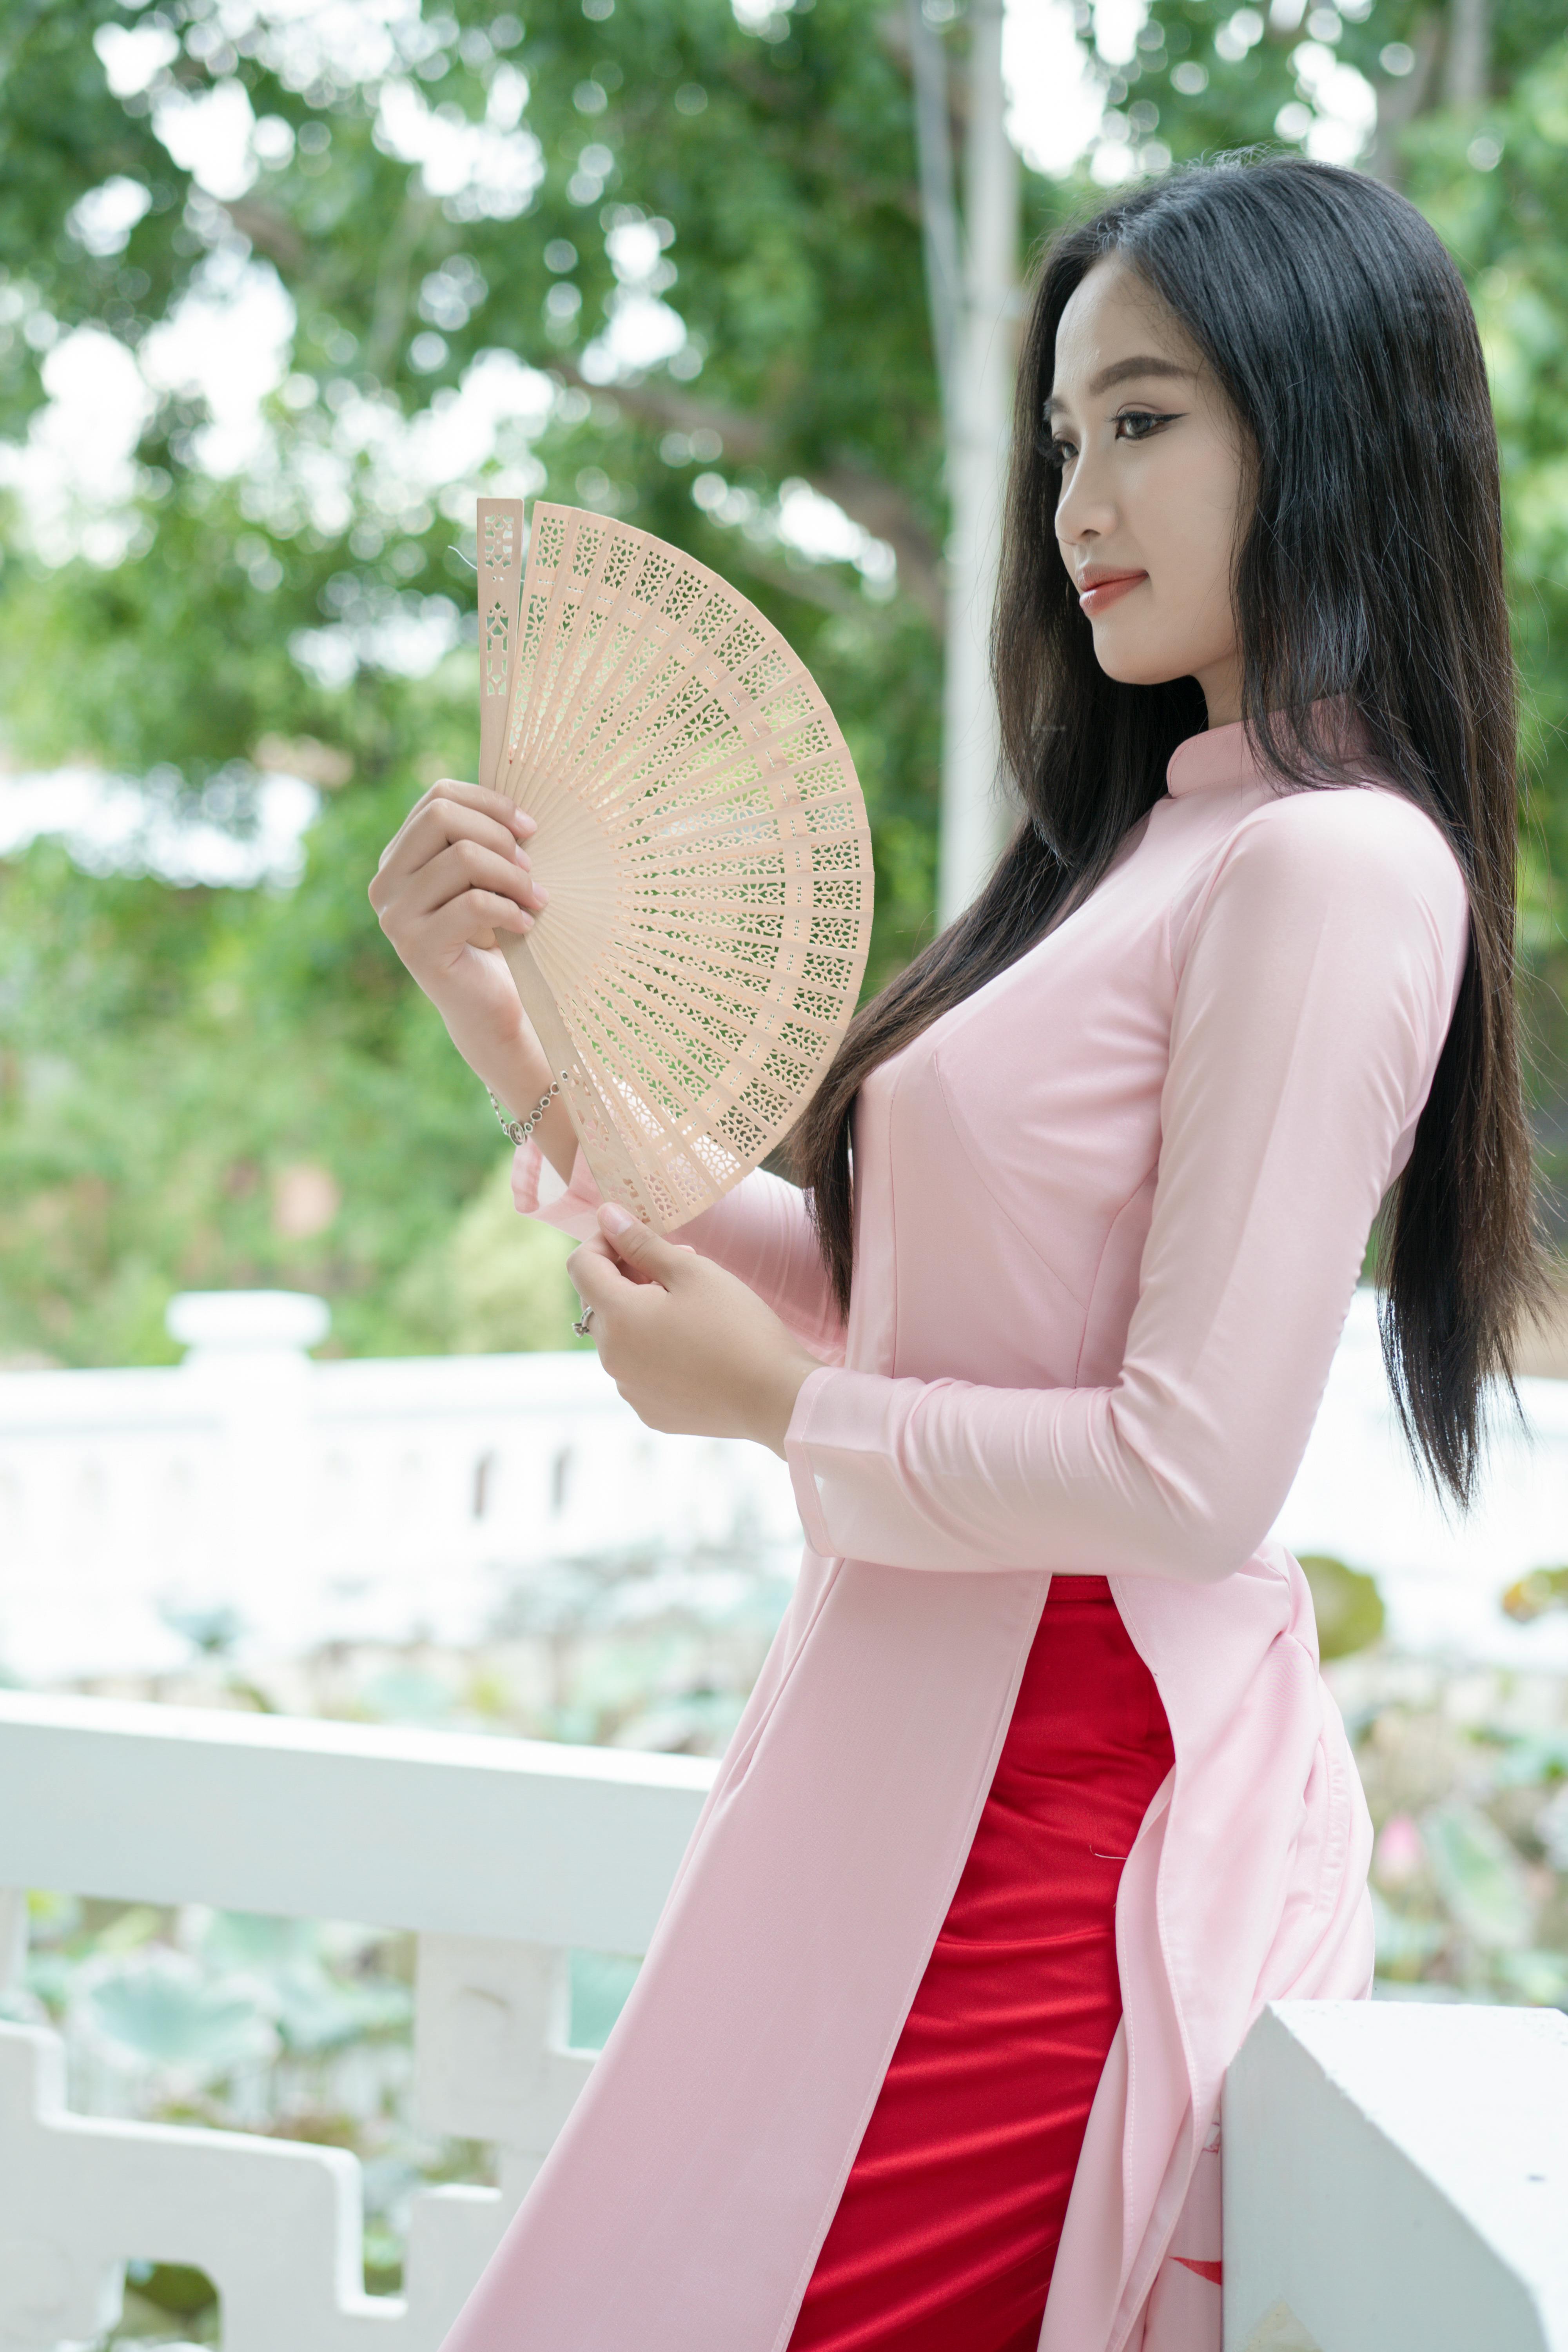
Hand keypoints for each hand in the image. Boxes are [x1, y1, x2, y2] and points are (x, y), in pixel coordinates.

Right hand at [369, 779, 544, 1051]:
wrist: (490, 1008)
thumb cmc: (496, 937)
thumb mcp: (487, 878)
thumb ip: (482, 838)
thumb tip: (515, 780)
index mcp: (400, 856)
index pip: (438, 797)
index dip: (490, 802)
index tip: (530, 827)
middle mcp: (385, 881)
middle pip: (442, 816)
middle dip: (499, 835)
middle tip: (531, 867)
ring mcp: (395, 915)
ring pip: (463, 858)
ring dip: (513, 876)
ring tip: (536, 899)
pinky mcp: (416, 947)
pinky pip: (472, 903)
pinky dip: (510, 910)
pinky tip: (525, 926)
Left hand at [570, 1205, 817, 1456]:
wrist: (776, 1397)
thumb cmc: (737, 1326)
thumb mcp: (692, 1271)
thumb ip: (641, 1242)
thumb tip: (606, 1214)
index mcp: (617, 1317)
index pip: (581, 1266)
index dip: (604, 1242)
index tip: (636, 1236)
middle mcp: (611, 1358)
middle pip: (600, 1303)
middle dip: (628, 1278)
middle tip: (678, 1268)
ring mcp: (629, 1389)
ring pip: (621, 1338)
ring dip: (643, 1315)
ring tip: (693, 1310)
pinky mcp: (651, 1412)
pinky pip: (639, 1371)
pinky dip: (655, 1352)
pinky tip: (696, 1348)